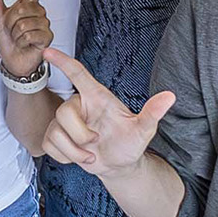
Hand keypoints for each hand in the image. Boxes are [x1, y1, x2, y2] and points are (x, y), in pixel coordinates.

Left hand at [0, 0, 64, 77]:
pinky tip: (25, 44)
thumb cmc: (8, 40)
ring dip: (15, 34)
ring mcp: (44, 24)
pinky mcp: (47, 36)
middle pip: (21, 9)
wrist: (13, 60)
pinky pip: (29, 34)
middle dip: (10, 23)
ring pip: (24, 23)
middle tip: (12, 31)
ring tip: (19, 39)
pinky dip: (22, 41)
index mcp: (28, 4)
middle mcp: (39, 12)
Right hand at [39, 48, 173, 176]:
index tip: (48, 51)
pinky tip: (79, 156)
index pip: (78, 74)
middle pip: (64, 112)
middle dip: (80, 135)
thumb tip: (169, 97)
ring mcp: (64, 122)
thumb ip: (153, 113)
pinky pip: (49, 146)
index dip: (63, 61)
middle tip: (95, 143)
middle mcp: (79, 106)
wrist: (118, 165)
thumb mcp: (143, 130)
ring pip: (55, 132)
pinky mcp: (55, 137)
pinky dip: (65, 157)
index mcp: (97, 97)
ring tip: (91, 154)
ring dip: (74, 151)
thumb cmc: (130, 143)